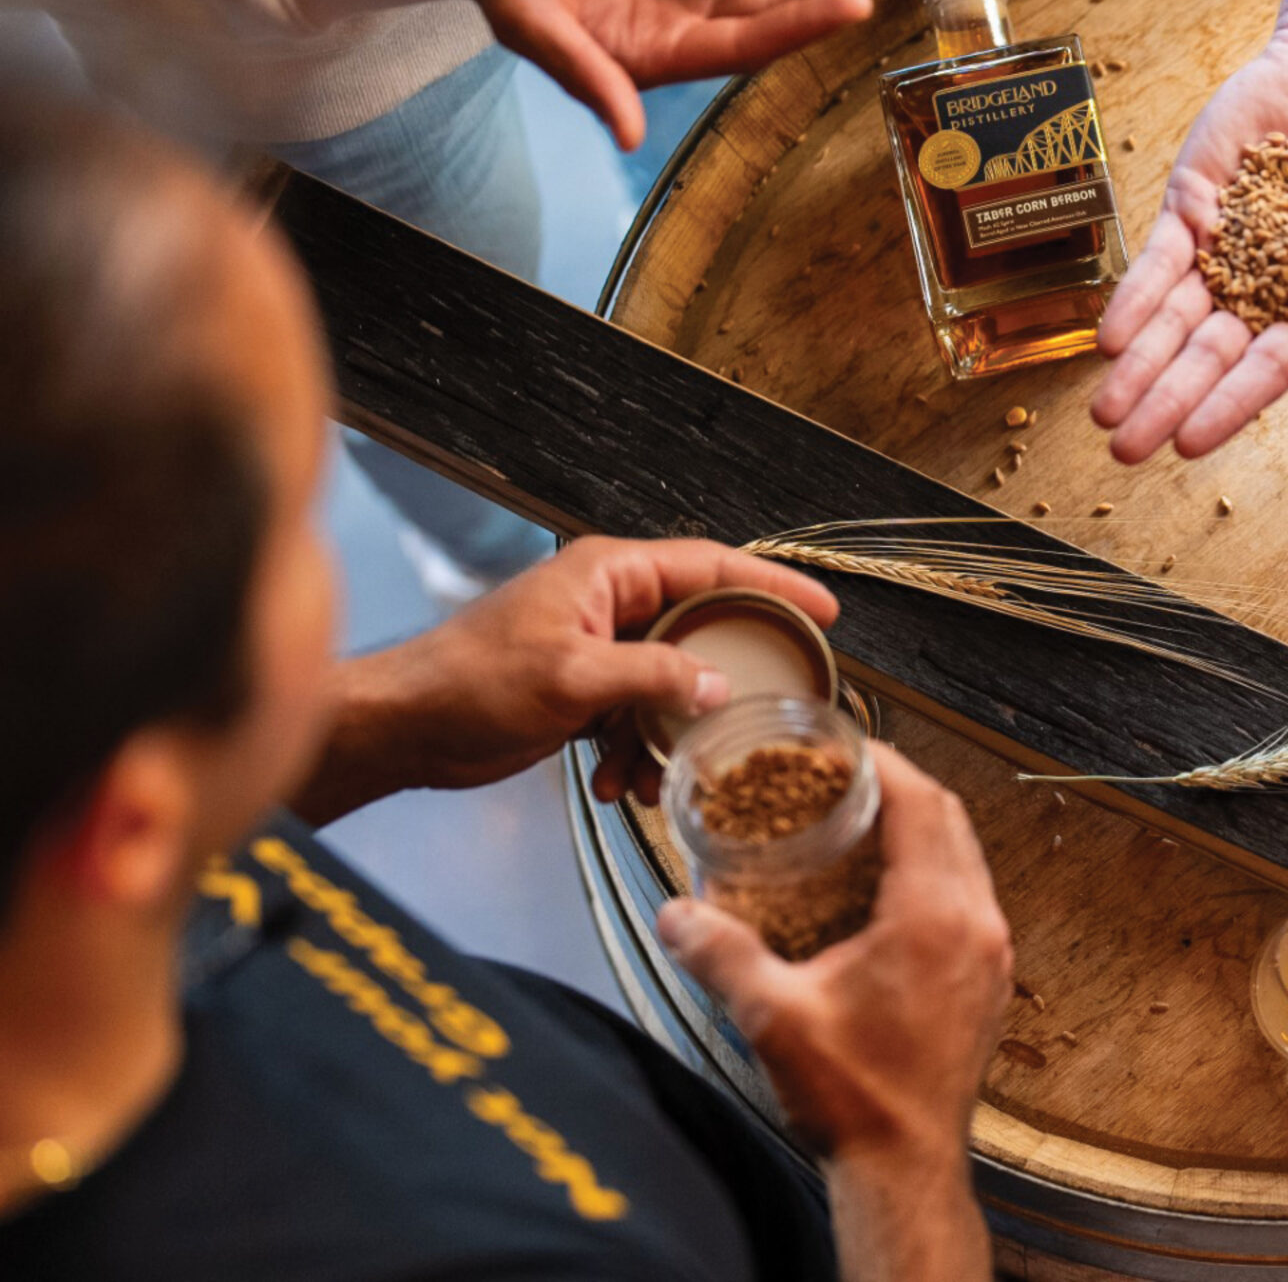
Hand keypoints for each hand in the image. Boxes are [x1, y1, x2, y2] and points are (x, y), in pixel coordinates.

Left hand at [298, 536, 836, 824]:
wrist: (400, 729)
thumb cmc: (468, 682)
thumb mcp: (572, 677)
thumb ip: (652, 677)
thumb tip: (718, 689)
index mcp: (610, 574)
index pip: (712, 566)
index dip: (773, 584)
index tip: (823, 610)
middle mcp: (610, 604)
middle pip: (700, 629)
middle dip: (723, 680)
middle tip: (770, 706)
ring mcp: (597, 649)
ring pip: (670, 684)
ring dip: (672, 733)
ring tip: (663, 770)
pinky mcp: (582, 693)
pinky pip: (637, 717)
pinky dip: (635, 752)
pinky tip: (616, 783)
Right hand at [657, 744, 1011, 1164]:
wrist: (905, 1168)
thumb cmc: (856, 1100)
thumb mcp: (773, 1018)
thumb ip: (719, 954)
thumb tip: (676, 915)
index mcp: (934, 917)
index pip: (921, 802)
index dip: (881, 764)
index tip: (843, 750)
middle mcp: (976, 925)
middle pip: (949, 820)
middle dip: (897, 789)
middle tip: (844, 782)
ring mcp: (991, 954)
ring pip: (964, 858)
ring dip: (918, 832)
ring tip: (860, 827)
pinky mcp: (988, 981)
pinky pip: (969, 898)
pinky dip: (932, 875)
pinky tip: (884, 893)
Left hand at [1089, 25, 1287, 461]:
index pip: (1266, 368)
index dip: (1228, 406)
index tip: (1190, 445)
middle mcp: (1261, 287)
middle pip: (1207, 356)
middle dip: (1166, 403)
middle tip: (1127, 451)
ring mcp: (1221, 247)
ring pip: (1171, 319)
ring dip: (1138, 367)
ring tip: (1105, 412)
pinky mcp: (1190, 205)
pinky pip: (1155, 261)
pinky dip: (1132, 299)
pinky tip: (1110, 339)